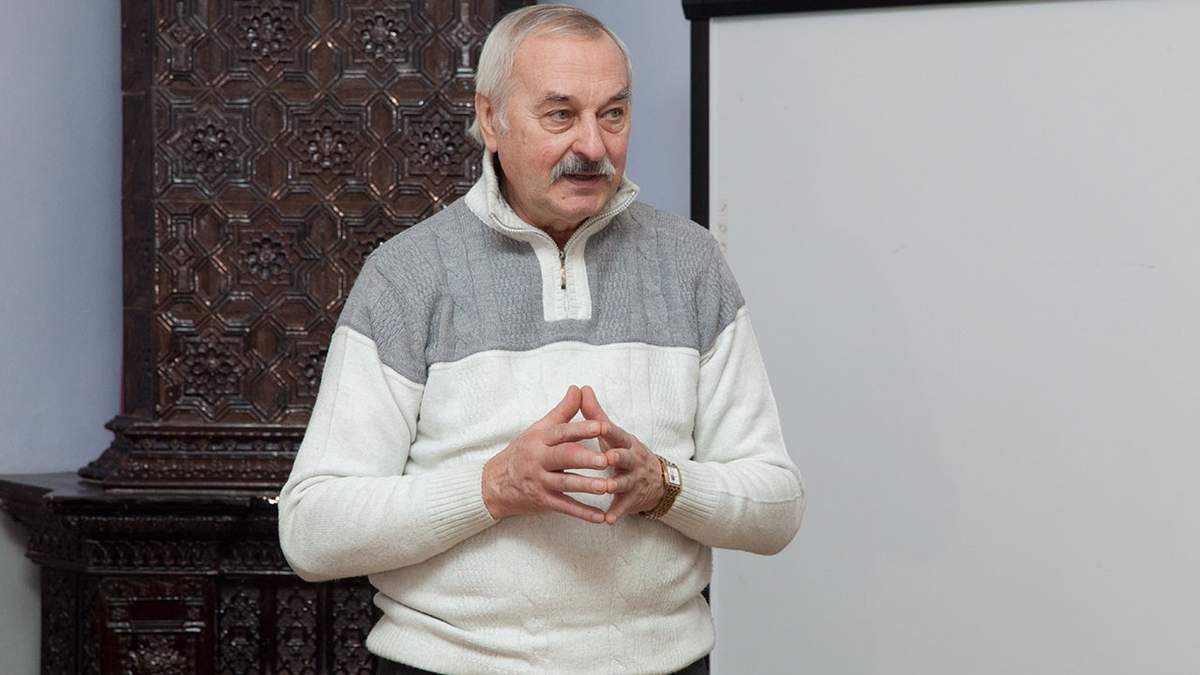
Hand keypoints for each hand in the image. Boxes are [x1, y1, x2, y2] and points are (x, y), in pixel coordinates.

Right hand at [482, 385, 610, 522]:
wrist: (493, 484)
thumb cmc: (522, 452)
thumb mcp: (538, 429)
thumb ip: (562, 412)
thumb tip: (578, 389)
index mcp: (540, 439)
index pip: (562, 432)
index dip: (582, 429)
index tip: (602, 426)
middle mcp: (538, 460)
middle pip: (563, 457)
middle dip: (585, 459)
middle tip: (606, 459)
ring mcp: (540, 482)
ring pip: (565, 484)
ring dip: (586, 487)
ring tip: (606, 487)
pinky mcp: (542, 501)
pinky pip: (564, 507)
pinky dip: (582, 513)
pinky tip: (600, 517)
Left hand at [579, 385, 665, 524]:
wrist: (658, 482)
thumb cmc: (625, 452)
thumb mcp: (614, 434)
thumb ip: (596, 414)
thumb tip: (582, 388)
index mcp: (625, 442)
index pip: (617, 434)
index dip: (609, 430)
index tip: (600, 425)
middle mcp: (632, 460)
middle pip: (626, 457)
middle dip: (617, 457)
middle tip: (607, 457)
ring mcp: (634, 481)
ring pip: (624, 483)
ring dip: (615, 485)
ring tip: (605, 488)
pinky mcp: (632, 500)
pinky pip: (624, 507)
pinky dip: (616, 513)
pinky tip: (607, 519)